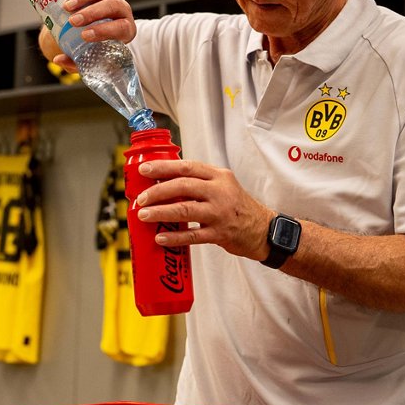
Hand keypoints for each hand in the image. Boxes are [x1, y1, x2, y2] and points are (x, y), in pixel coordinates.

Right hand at [43, 0, 135, 71]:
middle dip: (92, 13)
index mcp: (126, 31)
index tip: (84, 35)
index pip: (120, 28)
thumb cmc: (96, 48)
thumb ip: (75, 62)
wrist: (95, 33)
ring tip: (67, 5)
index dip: (104, 30)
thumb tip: (59, 60)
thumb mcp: (89, 59)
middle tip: (73, 21)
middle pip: (112, 6)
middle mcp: (124, 12)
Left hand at [133, 158, 272, 260]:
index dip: (163, 168)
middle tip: (141, 199)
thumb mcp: (222, 186)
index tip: (144, 170)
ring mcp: (220, 213)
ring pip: (185, 210)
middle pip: (183, 187)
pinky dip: (175, 237)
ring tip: (144, 215)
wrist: (263, 229)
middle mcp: (220, 192)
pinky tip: (160, 238)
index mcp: (218, 176)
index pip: (187, 167)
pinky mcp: (220, 234)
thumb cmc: (236, 206)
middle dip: (158, 192)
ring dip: (161, 212)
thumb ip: (198, 182)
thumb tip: (162, 182)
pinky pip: (193, 236)